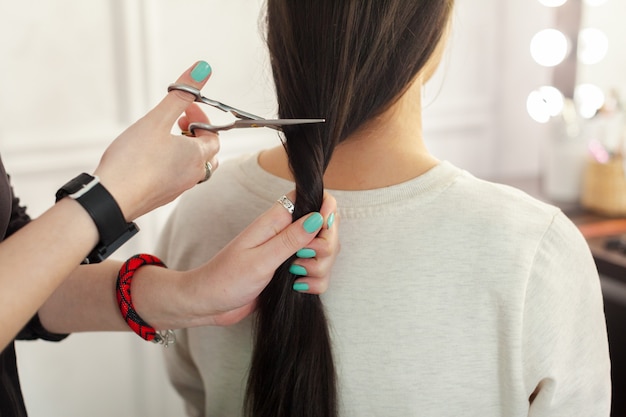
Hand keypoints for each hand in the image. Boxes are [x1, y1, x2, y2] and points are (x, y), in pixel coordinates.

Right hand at [93, 61, 218, 220]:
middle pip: (209, 154)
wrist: (112, 199)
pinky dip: (173, 166)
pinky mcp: (162, 197)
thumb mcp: (157, 119)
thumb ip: (180, 95)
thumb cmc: (133, 160)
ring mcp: (178, 189)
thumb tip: (202, 69)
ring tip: (166, 140)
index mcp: (196, 156)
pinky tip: (152, 160)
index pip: (215, 136)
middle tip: (180, 123)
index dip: (203, 119)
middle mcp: (192, 175)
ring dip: (187, 151)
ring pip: (194, 169)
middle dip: (198, 135)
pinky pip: (178, 180)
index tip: (186, 108)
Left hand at [181, 191, 338, 326]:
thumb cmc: (226, 279)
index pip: (312, 199)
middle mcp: (286, 233)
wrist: (209, 304)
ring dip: (320, 268)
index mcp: (276, 221)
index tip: (322, 232)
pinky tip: (299, 288)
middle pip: (326, 227)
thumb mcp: (261, 260)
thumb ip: (291, 238)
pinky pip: (319, 273)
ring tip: (297, 277)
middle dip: (326, 248)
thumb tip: (318, 216)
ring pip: (326, 253)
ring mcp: (290, 252)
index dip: (326, 210)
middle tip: (301, 261)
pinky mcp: (292, 271)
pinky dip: (316, 282)